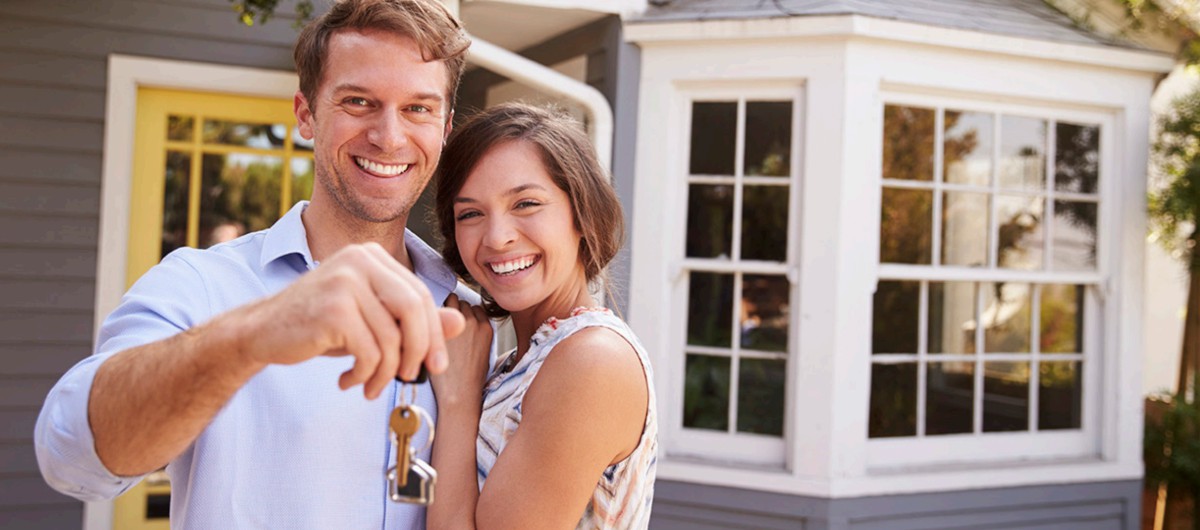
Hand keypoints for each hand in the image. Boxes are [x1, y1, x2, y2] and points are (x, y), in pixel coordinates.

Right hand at [228, 242, 464, 398]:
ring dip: (386, 372)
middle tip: (411, 377)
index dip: (434, 333)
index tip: (435, 365)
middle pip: (414, 311)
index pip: (420, 295)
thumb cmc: (320, 326)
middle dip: (419, 351)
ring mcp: (345, 281)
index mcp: (372, 256)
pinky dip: (366, 375)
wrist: (260, 332)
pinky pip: (370, 352)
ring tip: (370, 386)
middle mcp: (359, 260)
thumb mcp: (371, 320)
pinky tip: (348, 382)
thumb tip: (459, 323)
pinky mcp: (333, 309)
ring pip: (392, 337)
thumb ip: (413, 320)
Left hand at [431, 293, 491, 409]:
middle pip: (462, 302)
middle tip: (443, 325)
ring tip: (435, 324)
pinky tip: (429, 326)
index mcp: (487, 328)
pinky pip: (438, 308)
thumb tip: (465, 324)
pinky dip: (433, 313)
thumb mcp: (483, 353)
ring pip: (451, 300)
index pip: (475, 308)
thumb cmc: (468, 377)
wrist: (459, 392)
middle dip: (453, 309)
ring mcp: (459, 322)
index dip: (465, 314)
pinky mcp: (443, 326)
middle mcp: (475, 321)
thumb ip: (477, 334)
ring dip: (443, 309)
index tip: (456, 324)